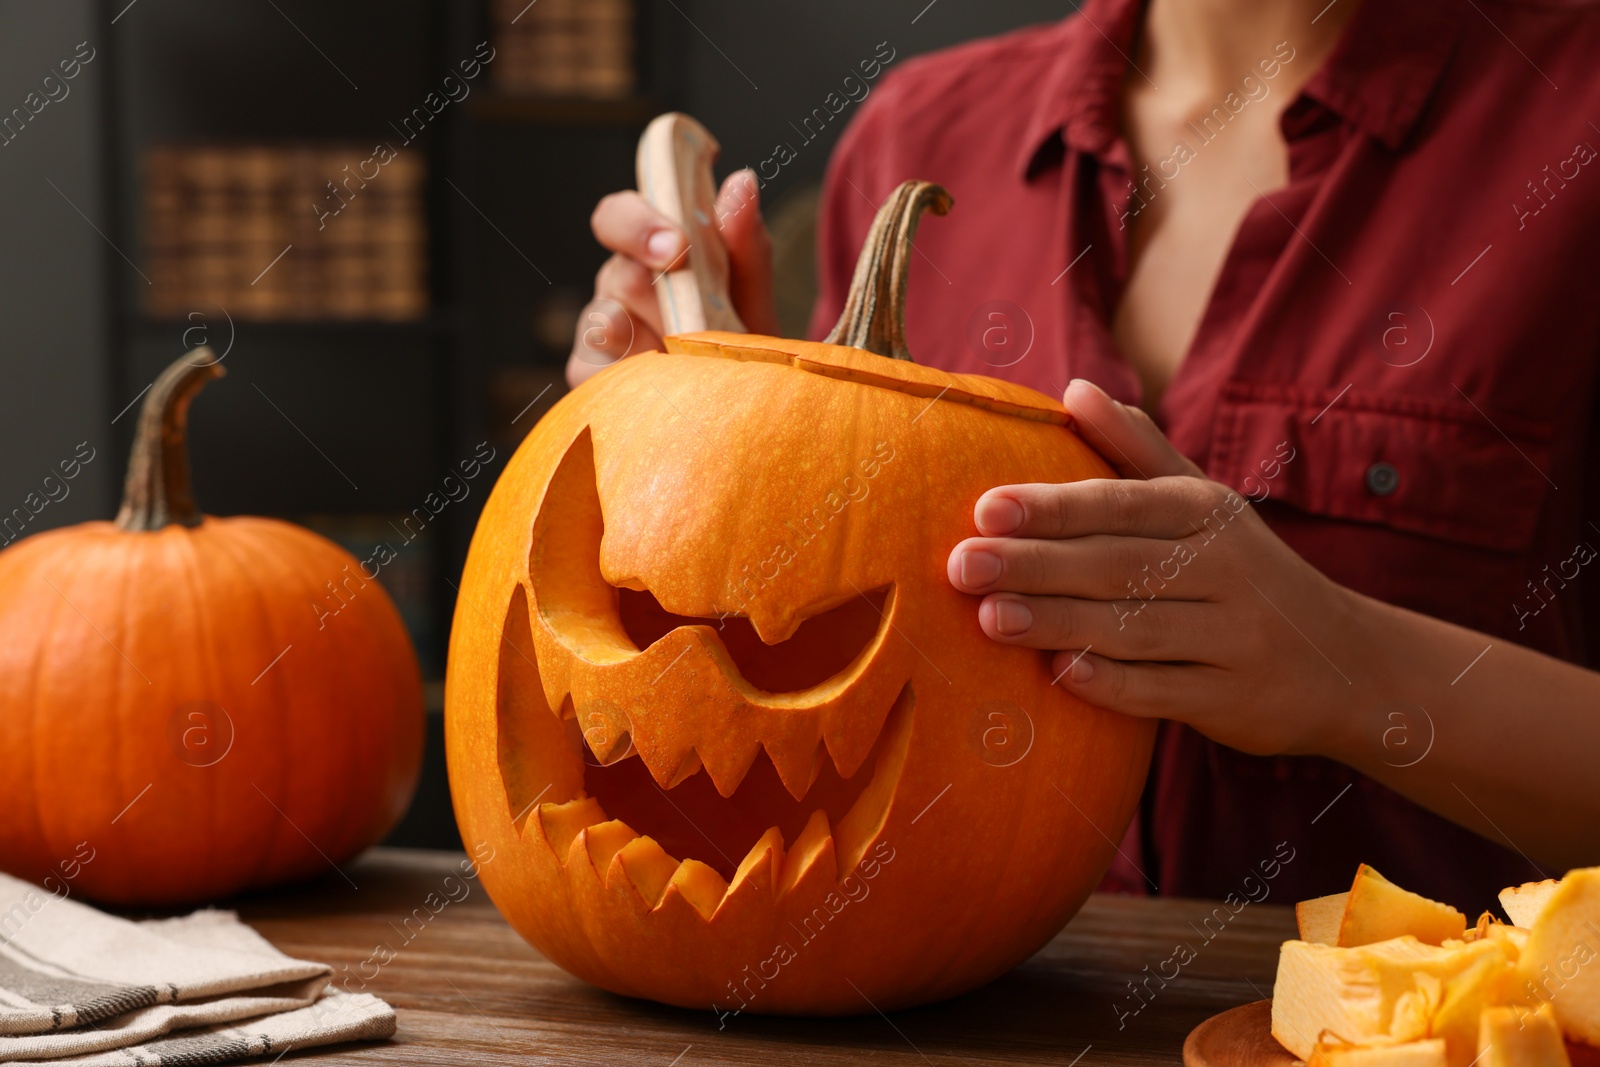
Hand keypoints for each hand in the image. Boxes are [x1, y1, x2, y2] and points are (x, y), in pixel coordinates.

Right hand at [566, 169, 777, 388]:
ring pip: (605, 324)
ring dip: (656, 343)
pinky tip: (665, 388)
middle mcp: (618, 283)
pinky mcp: (588, 373)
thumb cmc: (740, 340)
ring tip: (692, 362)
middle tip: (697, 324)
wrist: (740, 400)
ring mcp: (599, 329)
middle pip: (617, 274)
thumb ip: (746, 244)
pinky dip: (633, 380)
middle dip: (663, 300)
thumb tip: (741, 183)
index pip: (618, 216)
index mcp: (649, 249)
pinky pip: (594, 371)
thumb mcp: (752, 295)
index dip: (639, 224)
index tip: (677, 247)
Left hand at [946, 378, 1370, 757]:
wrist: (1348, 665)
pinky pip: (1163, 692)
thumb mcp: (1205, 503)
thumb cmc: (1245, 572)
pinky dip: (1111, 685)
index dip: (1054, 507)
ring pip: (1134, 628)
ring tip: (988, 617)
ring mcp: (1233, 638)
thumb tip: (1075, 389)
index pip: (1122, 504)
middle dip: (1036, 565)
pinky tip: (1057, 674)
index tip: (986, 509)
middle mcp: (1227, 569)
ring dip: (1058, 623)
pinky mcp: (1233, 701)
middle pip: (1118, 565)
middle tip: (961, 565)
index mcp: (1209, 513)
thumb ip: (1137, 450)